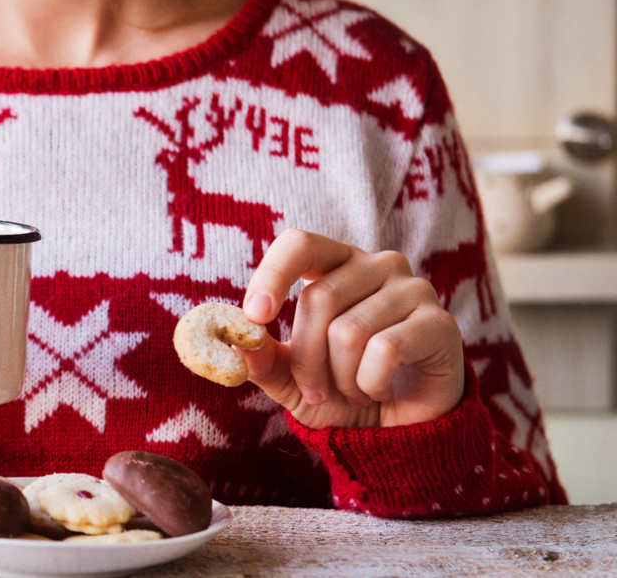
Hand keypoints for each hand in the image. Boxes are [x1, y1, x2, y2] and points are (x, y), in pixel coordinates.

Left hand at [240, 229, 464, 427]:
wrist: (400, 431)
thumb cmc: (342, 393)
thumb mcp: (291, 380)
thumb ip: (263, 359)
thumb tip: (235, 341)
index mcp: (335, 265)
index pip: (300, 244)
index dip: (273, 274)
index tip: (254, 315)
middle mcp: (377, 265)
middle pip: (319, 298)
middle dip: (307, 359)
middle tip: (317, 390)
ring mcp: (413, 289)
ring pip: (349, 330)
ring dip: (342, 379)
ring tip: (356, 390)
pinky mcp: (440, 323)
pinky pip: (386, 350)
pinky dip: (371, 383)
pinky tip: (381, 391)